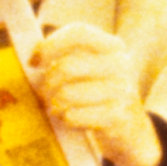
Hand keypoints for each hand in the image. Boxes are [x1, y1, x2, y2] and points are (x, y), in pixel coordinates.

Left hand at [30, 24, 160, 165]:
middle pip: (66, 67)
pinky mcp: (117, 116)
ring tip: (56, 108)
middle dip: (47, 83)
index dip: (51, 44)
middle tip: (43, 94)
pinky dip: (66, 120)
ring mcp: (122, 91)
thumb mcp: (92, 71)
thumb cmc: (101, 97)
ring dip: (54, 104)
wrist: (133, 132)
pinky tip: (71, 120)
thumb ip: (69, 58)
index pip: (78, 33)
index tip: (34, 61)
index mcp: (113, 47)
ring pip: (67, 94)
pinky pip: (74, 115)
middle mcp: (121, 65)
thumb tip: (33, 59)